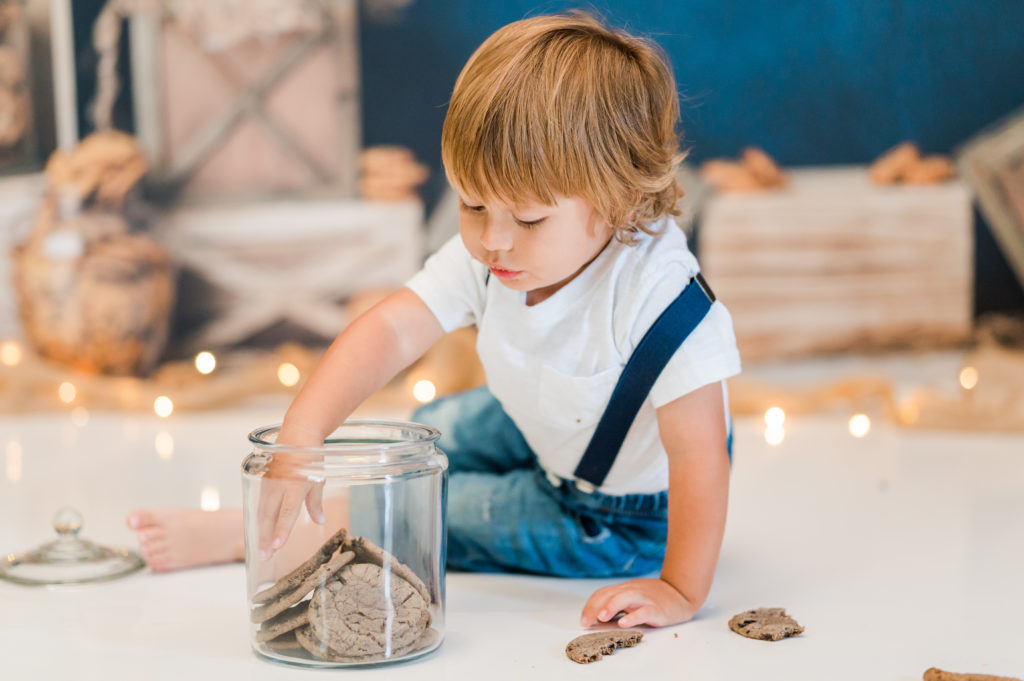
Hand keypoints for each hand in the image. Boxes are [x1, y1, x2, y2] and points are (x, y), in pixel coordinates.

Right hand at [257, 449, 325, 558]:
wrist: (298, 434)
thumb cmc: (311, 457)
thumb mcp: (318, 480)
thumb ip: (316, 503)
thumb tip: (321, 521)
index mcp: (295, 484)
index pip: (287, 512)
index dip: (282, 530)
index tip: (277, 546)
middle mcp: (279, 484)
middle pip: (270, 515)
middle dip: (267, 537)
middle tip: (265, 556)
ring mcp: (269, 482)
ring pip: (262, 510)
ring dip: (261, 530)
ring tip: (262, 548)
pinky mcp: (263, 480)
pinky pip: (260, 502)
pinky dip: (260, 517)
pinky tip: (260, 530)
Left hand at [579, 578, 697, 627]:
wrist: (681, 593)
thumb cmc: (654, 598)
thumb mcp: (633, 597)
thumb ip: (617, 603)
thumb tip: (597, 616)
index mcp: (625, 589)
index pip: (603, 593)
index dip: (590, 605)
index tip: (583, 619)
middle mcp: (632, 591)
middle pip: (610, 594)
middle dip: (595, 607)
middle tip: (586, 621)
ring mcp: (645, 599)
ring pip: (625, 598)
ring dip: (611, 606)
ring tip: (601, 617)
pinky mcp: (657, 609)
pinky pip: (644, 611)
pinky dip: (633, 616)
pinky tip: (624, 623)